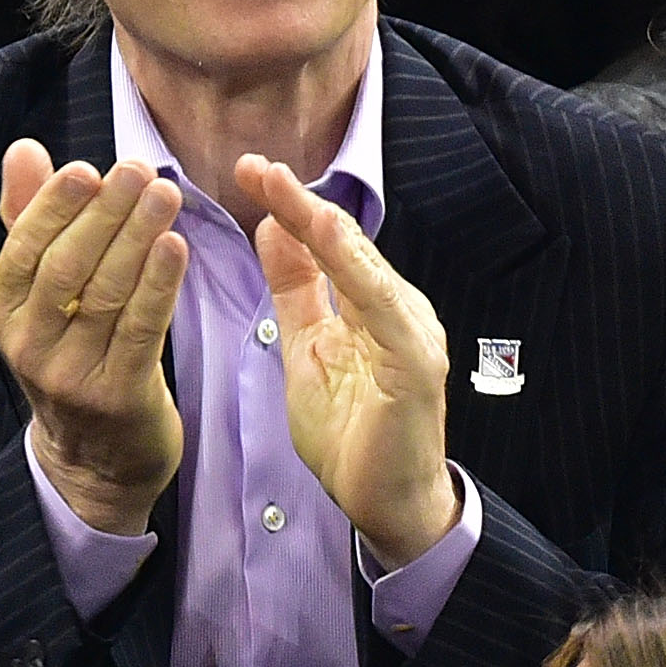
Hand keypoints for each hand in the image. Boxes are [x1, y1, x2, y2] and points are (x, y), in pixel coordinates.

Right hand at [0, 139, 187, 534]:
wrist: (98, 456)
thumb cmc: (75, 352)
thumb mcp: (42, 294)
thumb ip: (33, 219)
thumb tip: (24, 148)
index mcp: (5, 312)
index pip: (24, 248)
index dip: (55, 206)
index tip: (89, 168)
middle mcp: (28, 344)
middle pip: (67, 266)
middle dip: (105, 213)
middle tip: (138, 169)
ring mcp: (71, 374)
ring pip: (106, 293)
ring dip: (138, 237)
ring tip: (166, 194)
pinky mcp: (117, 395)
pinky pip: (140, 329)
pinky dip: (159, 284)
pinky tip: (177, 246)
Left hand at [238, 155, 459, 568]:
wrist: (387, 501)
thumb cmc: (353, 433)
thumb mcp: (306, 348)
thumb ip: (296, 291)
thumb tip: (271, 230)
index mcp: (369, 305)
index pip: (326, 245)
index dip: (288, 207)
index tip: (249, 173)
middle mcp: (396, 308)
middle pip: (343, 245)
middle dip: (298, 204)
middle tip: (255, 165)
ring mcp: (411, 332)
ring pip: (364, 267)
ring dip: (325, 227)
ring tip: (290, 191)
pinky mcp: (416, 362)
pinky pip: (383, 308)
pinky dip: (357, 270)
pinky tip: (331, 240)